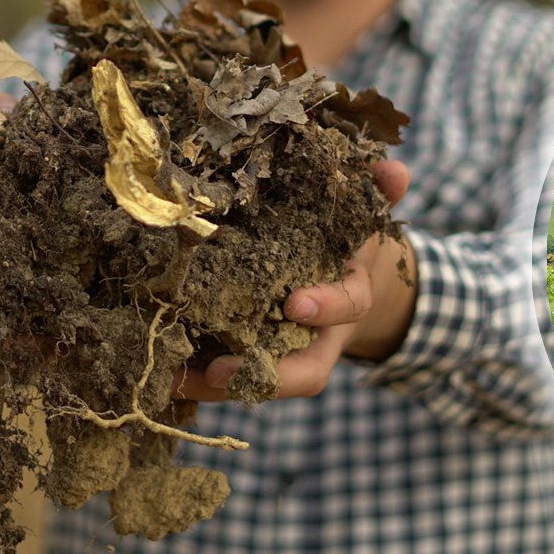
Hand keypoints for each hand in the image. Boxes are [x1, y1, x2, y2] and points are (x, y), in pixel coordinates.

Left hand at [173, 160, 414, 401]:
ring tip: (172, 379)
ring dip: (211, 383)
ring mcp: (282, 348)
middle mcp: (316, 334)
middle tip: (219, 371)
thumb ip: (379, 194)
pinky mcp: (247, 352)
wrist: (340, 278)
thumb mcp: (364, 216)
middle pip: (298, 370)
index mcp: (349, 297)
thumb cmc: (345, 242)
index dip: (324, 307)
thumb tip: (396, 170)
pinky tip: (158, 372)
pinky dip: (192, 377)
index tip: (295, 303)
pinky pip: (222, 373)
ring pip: (255, 380)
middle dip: (261, 375)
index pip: (346, 307)